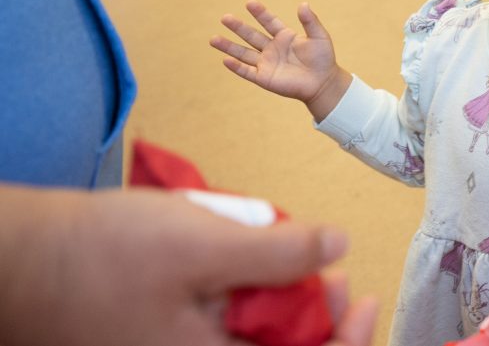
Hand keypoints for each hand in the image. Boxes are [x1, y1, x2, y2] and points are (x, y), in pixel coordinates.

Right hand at [0, 186, 377, 345]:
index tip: (363, 299)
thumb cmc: (99, 256)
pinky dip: (242, 301)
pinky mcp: (163, 338)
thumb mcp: (202, 243)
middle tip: (335, 278)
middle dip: (315, 320)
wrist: (22, 260)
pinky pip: (219, 331)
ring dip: (280, 307)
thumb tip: (338, 249)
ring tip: (290, 261)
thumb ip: (276, 253)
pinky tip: (243, 262)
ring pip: (251, 341)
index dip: (344, 341)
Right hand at [212, 2, 350, 121]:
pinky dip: (236, 67)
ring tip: (213, 39)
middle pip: (251, 35)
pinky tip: (225, 59)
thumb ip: (310, 21)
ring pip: (244, 53)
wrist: (323, 82)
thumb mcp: (319, 36)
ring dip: (229, 47)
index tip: (250, 3)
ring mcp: (266, 63)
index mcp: (284, 36)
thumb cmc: (323, 58)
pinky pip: (247, 71)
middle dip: (238, 27)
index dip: (260, 13)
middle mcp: (272, 48)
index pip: (269, 22)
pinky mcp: (264, 78)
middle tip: (225, 17)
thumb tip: (303, 3)